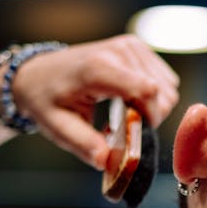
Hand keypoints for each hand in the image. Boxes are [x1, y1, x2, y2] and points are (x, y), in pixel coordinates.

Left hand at [11, 34, 179, 169]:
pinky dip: (152, 95)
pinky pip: (165, 80)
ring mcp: (130, 46)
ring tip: (123, 109)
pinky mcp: (137, 47)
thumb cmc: (47, 101)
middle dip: (149, 115)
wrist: (38, 74)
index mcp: (99, 68)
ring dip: (151, 106)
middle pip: (162, 93)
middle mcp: (119, 51)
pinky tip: (129, 97)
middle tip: (121, 122)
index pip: (148, 90)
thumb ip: (84, 145)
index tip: (132, 130)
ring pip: (168, 88)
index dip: (150, 117)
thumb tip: (106, 161)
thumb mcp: (58, 128)